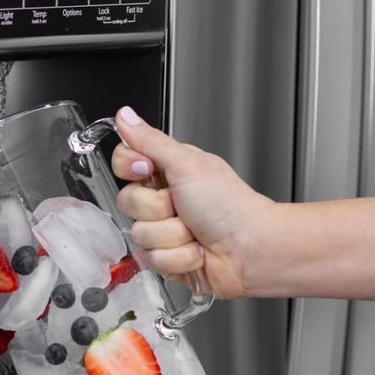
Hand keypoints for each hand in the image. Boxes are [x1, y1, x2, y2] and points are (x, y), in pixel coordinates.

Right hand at [111, 106, 273, 298]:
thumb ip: (150, 141)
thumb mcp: (187, 164)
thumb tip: (125, 115)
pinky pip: (151, 259)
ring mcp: (163, 230)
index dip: (130, 167)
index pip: (124, 162)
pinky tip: (196, 251)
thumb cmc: (230, 205)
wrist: (250, 249)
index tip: (148, 169)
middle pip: (128, 201)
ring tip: (196, 232)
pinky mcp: (166, 258)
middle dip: (158, 208)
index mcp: (167, 170)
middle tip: (183, 206)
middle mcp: (163, 199)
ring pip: (139, 234)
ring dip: (172, 235)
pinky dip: (178, 257)